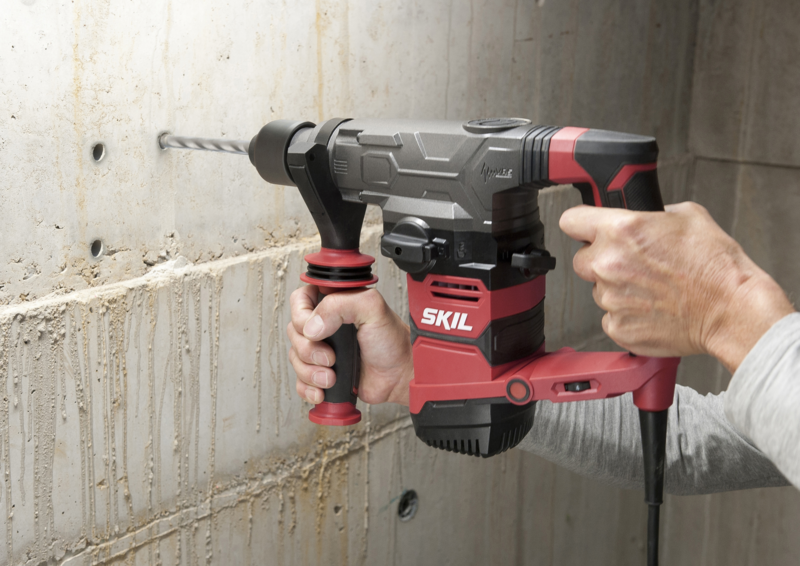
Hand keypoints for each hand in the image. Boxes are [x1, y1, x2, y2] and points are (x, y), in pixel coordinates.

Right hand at [287, 285, 413, 405]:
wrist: (400, 376)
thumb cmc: (393, 342)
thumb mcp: (373, 308)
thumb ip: (341, 304)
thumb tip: (312, 326)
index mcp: (335, 303)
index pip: (299, 300)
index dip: (301, 316)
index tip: (316, 330)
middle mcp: (326, 324)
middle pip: (294, 333)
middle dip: (308, 351)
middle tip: (331, 357)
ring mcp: (323, 349)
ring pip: (295, 358)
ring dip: (310, 372)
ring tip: (332, 377)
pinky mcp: (323, 372)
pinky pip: (300, 380)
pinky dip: (308, 388)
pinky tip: (323, 390)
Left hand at [559, 201, 793, 371]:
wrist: (731, 310)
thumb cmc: (716, 267)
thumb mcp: (687, 216)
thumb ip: (651, 215)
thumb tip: (640, 218)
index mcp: (620, 231)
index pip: (570, 220)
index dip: (580, 224)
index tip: (585, 229)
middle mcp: (608, 264)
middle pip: (581, 260)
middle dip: (600, 260)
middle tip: (630, 264)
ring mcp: (610, 299)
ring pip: (597, 290)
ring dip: (616, 288)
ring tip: (651, 288)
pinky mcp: (617, 327)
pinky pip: (610, 317)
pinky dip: (626, 314)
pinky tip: (651, 308)